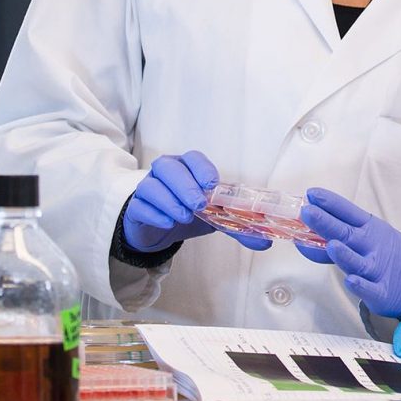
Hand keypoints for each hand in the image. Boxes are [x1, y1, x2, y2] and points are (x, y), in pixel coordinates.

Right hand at [124, 151, 271, 252]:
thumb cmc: (188, 213)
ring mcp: (148, 188)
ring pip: (151, 185)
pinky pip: (140, 206)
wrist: (160, 229)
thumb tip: (265, 242)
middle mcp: (166, 173)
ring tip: (184, 216)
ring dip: (170, 200)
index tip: (212, 184)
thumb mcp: (215, 219)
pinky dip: (155, 214)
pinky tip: (167, 223)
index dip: (202, 168)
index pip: (193, 158)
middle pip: (169, 167)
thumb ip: (238, 227)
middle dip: (185, 185)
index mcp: (188, 168)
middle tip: (199, 205)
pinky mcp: (135, 208)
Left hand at [297, 188, 400, 318]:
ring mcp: (377, 269)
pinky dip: (361, 285)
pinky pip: (370, 289)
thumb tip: (303, 229)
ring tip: (332, 245)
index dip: (330, 202)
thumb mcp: (367, 233)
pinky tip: (351, 280)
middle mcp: (371, 245)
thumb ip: (336, 232)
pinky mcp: (382, 292)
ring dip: (344, 254)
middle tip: (308, 212)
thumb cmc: (385, 251)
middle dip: (326, 223)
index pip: (347, 211)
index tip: (312, 194)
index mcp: (367, 227)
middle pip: (347, 233)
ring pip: (357, 262)